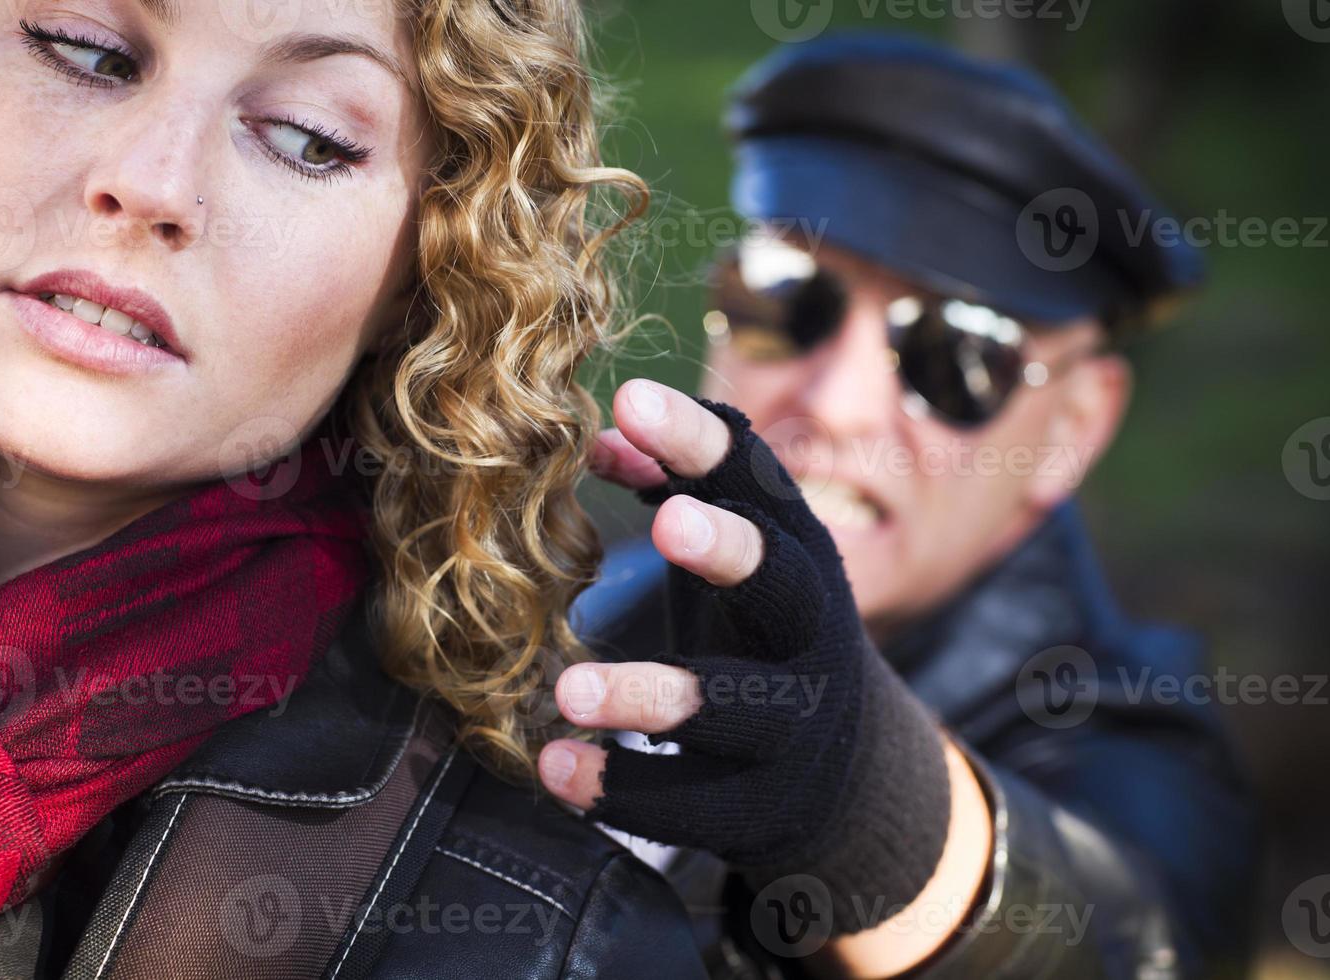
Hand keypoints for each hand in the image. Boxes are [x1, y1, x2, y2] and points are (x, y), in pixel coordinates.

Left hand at [537, 379, 776, 807]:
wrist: (844, 768)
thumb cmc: (762, 628)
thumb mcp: (735, 551)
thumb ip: (672, 485)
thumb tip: (598, 436)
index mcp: (797, 552)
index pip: (758, 482)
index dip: (698, 440)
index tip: (632, 401)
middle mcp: (810, 630)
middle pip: (784, 585)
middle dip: (731, 549)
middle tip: (667, 522)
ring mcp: (793, 721)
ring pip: (736, 708)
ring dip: (652, 695)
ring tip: (568, 691)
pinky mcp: (760, 802)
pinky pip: (692, 801)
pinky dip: (621, 788)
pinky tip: (554, 770)